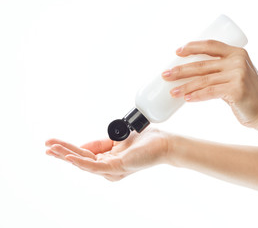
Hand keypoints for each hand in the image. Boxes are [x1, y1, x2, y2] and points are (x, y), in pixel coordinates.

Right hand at [45, 128, 168, 180]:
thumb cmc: (145, 141)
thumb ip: (102, 143)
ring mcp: (112, 169)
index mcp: (108, 160)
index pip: (84, 154)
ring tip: (50, 149)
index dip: (68, 148)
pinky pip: (95, 166)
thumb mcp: (117, 139)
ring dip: (66, 155)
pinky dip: (80, 162)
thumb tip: (85, 145)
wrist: (163, 143)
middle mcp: (108, 167)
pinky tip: (68, 157)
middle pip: (80, 159)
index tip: (53, 142)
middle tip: (45, 146)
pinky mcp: (117, 167)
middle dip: (61, 152)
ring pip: (84, 162)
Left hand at [162, 40, 257, 126]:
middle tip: (165, 75)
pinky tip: (186, 99)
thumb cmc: (248, 94)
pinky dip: (197, 95)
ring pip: (203, 80)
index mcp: (237, 53)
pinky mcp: (236, 90)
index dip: (192, 46)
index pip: (210, 45)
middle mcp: (237, 61)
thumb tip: (191, 75)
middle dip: (181, 70)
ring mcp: (238, 75)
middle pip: (202, 64)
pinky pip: (210, 92)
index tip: (177, 52)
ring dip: (184, 86)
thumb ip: (219, 72)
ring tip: (171, 91)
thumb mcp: (236, 76)